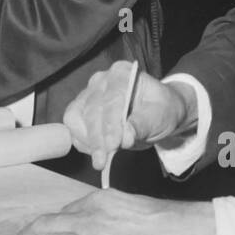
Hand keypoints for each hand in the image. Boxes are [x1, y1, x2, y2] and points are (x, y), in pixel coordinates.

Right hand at [63, 61, 193, 170]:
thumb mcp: (161, 115)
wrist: (156, 112)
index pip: (111, 100)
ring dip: (86, 140)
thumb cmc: (161, 109)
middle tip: (102, 160)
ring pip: (74, 117)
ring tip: (102, 157)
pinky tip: (99, 152)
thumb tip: (126, 137)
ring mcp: (88, 94)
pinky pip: (73, 127)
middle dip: (96, 138)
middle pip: (91, 110)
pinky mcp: (80, 109)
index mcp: (122, 74)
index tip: (113, 145)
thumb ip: (143, 123)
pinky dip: (83, 142)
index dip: (110, 125)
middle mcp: (100, 80)